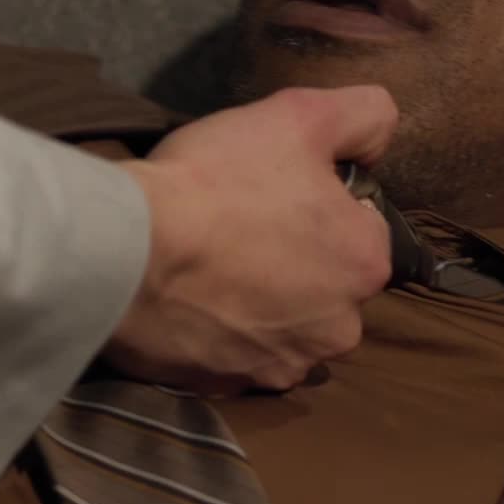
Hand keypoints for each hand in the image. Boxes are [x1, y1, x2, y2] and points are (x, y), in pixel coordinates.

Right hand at [104, 85, 396, 393]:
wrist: (123, 250)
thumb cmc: (214, 181)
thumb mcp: (298, 116)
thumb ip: (362, 116)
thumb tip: (380, 138)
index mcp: (366, 264)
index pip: (360, 226)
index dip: (320, 202)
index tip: (274, 192)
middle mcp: (340, 328)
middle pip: (326, 283)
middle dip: (296, 260)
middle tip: (239, 228)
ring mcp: (284, 365)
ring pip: (285, 325)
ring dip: (262, 304)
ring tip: (212, 269)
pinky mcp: (231, 387)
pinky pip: (237, 356)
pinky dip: (222, 335)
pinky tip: (193, 304)